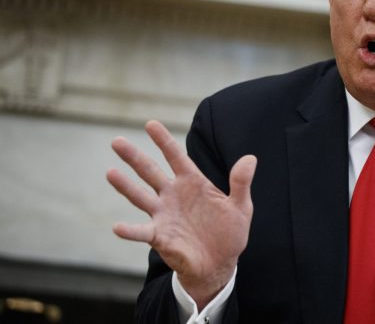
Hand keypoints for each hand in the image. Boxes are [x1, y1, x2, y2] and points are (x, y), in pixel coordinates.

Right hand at [107, 120, 254, 308]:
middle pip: (150, 172)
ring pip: (140, 196)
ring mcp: (164, 215)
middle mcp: (173, 195)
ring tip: (110, 172)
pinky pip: (142, 232)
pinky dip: (130, 231)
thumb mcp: (241, 206)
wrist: (220, 264)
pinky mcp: (160, 236)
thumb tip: (250, 158)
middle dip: (134, 157)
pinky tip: (117, 227)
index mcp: (193, 183)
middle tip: (116, 140)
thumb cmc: (229, 232)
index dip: (164, 141)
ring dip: (125, 186)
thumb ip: (241, 183)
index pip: (176, 157)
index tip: (150, 124)